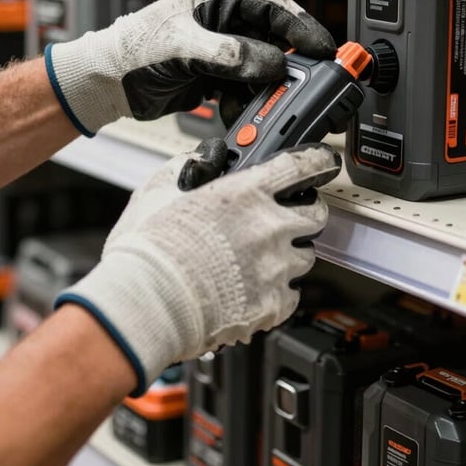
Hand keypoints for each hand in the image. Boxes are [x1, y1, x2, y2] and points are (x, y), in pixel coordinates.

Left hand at [45, 0, 334, 135]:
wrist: (106, 83)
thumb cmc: (131, 51)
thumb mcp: (180, 48)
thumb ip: (227, 54)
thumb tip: (271, 63)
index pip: (271, 6)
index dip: (301, 25)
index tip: (323, 48)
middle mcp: (221, 20)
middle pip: (272, 37)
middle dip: (290, 62)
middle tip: (311, 82)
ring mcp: (220, 49)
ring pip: (261, 65)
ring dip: (267, 87)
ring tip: (271, 103)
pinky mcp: (214, 74)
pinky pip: (244, 86)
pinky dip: (246, 100)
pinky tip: (238, 110)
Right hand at [54, 141, 340, 394]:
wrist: (145, 303)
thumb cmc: (148, 250)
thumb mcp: (159, 189)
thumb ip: (187, 167)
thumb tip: (202, 159)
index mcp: (245, 193)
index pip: (300, 166)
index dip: (315, 161)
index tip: (320, 163)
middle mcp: (268, 228)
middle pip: (316, 214)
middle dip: (306, 212)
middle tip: (288, 218)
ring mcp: (274, 268)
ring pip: (305, 257)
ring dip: (288, 254)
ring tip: (258, 260)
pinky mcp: (272, 305)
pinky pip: (291, 295)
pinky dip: (278, 291)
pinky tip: (253, 289)